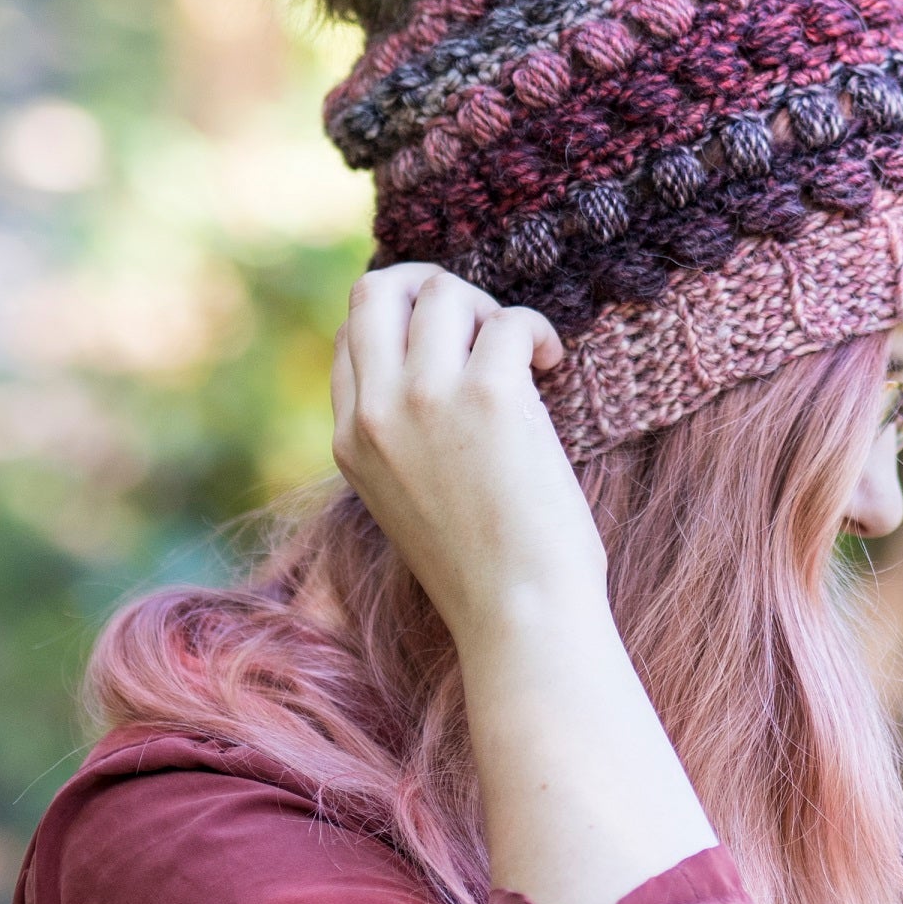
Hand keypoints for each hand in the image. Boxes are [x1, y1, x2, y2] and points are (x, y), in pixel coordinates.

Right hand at [330, 265, 596, 649]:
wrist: (520, 616)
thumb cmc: (484, 569)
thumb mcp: (409, 496)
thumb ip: (403, 435)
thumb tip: (442, 363)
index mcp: (349, 441)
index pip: (351, 336)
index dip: (404, 322)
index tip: (454, 346)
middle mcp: (376, 413)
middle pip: (376, 290)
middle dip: (432, 287)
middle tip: (480, 325)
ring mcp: (427, 400)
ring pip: (445, 293)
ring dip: (491, 310)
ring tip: (523, 355)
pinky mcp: (489, 395)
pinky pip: (509, 321)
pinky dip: (537, 331)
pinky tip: (553, 364)